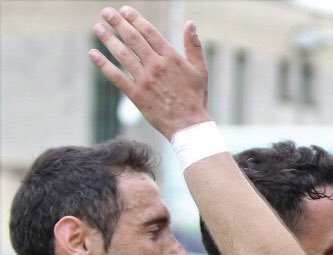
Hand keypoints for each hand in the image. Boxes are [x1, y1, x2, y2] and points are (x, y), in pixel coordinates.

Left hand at [90, 6, 209, 139]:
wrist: (189, 126)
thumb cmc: (195, 98)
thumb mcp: (200, 70)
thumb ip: (194, 46)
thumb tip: (190, 23)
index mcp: (171, 58)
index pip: (149, 32)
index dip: (135, 19)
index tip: (124, 10)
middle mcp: (156, 66)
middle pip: (133, 39)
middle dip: (117, 23)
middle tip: (105, 12)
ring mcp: (145, 80)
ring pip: (122, 55)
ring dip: (108, 39)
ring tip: (97, 28)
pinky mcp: (136, 94)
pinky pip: (116, 76)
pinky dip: (103, 64)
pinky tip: (93, 54)